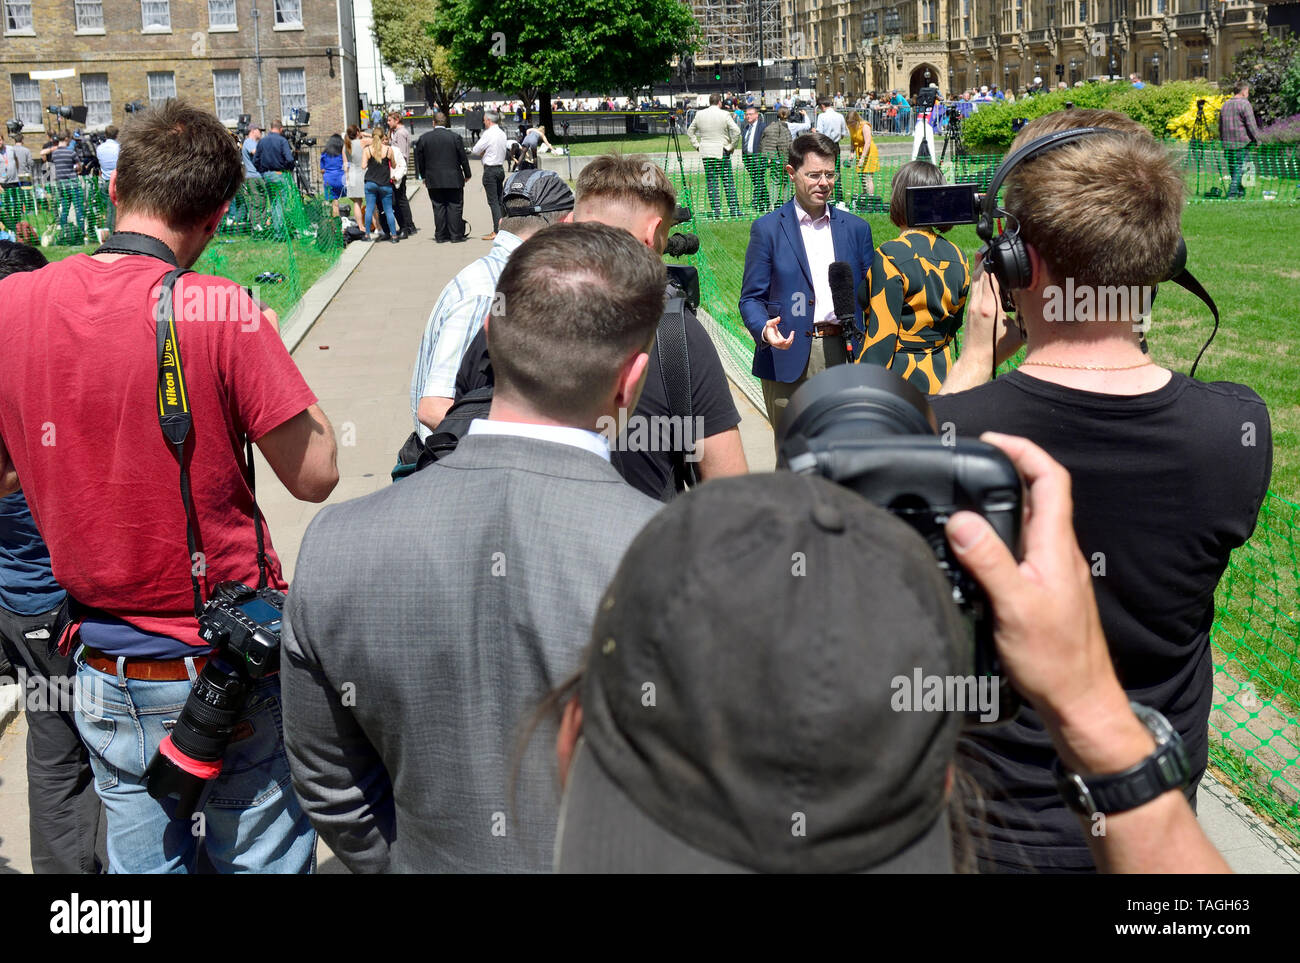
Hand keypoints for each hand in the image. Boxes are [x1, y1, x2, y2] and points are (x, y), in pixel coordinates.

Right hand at [762, 316, 794, 349]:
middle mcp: (775, 343)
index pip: (775, 343)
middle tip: (792, 332)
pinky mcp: (782, 344)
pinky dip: (791, 340)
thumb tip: (779, 318)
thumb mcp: (769, 323)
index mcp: (771, 339)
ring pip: (786, 347)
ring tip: (792, 333)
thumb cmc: (769, 327)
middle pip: (782, 346)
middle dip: (789, 340)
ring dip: (791, 340)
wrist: (768, 333)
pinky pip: (788, 345)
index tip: (784, 340)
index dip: (780, 342)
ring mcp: (779, 345)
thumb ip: (774, 320)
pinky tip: (792, 334)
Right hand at [944, 433, 1118, 728]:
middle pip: (1039, 494)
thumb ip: (988, 560)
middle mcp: (1058, 553)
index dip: (1024, 450)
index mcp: (1056, 546)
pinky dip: (1000, 535)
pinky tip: (976, 549)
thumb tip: (960, 519)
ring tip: (966, 497)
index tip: (991, 440)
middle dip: (1007, 469)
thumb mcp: (1014, 607)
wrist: (1080, 702)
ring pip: (1030, 522)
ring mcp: (1052, 572)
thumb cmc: (1055, 661)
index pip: (1050, 478)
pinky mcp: (1044, 591)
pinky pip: (1022, 549)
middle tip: (970, 463)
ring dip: (1002, 502)